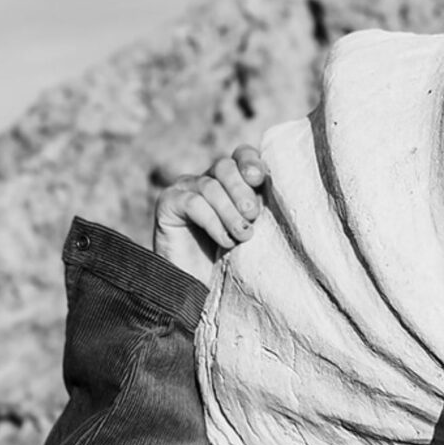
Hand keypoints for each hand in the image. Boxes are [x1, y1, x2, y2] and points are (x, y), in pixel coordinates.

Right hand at [153, 145, 268, 277]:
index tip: (259, 179)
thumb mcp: (251, 231)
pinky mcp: (167, 202)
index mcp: (229, 181)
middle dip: (242, 190)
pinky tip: (225, 241)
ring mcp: (184, 189)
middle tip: (253, 215)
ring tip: (242, 236)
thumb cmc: (229, 262)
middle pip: (224, 166)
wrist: (196, 288)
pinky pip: (193, 203)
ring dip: (230, 212)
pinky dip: (213, 222)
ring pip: (210, 186)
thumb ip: (258, 209)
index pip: (240, 155)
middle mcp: (206, 180)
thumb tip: (276, 189)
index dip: (250, 162)